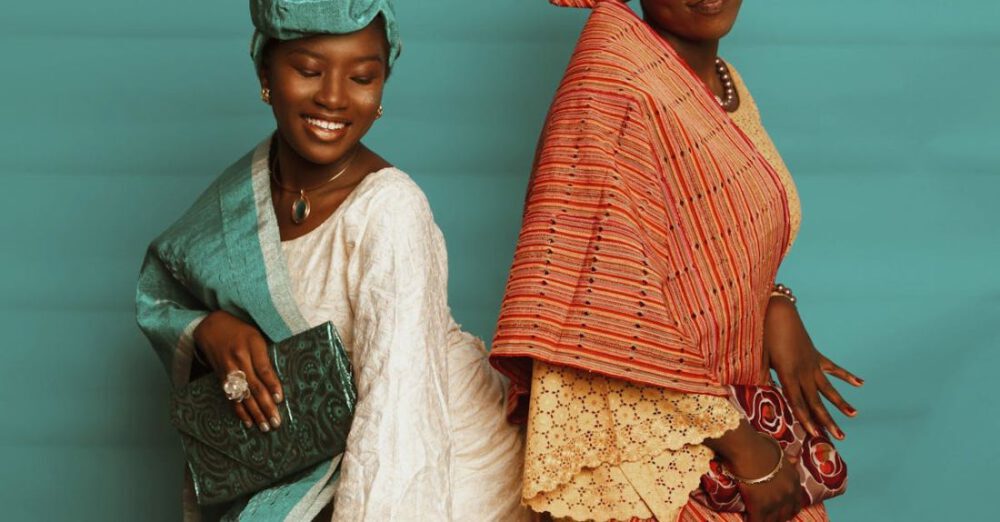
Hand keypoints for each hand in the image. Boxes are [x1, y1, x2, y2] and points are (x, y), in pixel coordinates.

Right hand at [193, 310, 283, 431]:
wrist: (211, 326)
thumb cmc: (241, 331)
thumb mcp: (257, 336)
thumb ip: (266, 356)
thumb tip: (277, 381)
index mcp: (251, 346)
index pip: (263, 369)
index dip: (272, 384)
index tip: (280, 399)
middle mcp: (238, 359)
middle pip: (254, 386)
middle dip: (266, 406)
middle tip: (276, 422)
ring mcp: (228, 370)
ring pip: (243, 395)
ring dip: (255, 413)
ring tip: (265, 426)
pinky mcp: (221, 377)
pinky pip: (231, 397)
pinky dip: (240, 411)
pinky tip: (248, 422)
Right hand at [739, 453, 802, 521]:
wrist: (746, 449)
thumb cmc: (759, 445)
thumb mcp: (779, 451)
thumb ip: (788, 459)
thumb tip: (795, 459)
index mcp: (794, 480)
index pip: (796, 503)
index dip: (788, 509)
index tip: (780, 510)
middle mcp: (788, 493)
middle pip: (786, 515)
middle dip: (778, 517)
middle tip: (769, 517)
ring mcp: (775, 501)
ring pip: (773, 521)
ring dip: (766, 521)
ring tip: (759, 519)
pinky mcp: (760, 505)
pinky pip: (758, 521)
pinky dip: (752, 521)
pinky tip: (747, 520)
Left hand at [763, 297, 862, 439]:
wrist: (779, 312)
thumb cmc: (764, 334)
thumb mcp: (759, 357)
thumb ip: (762, 375)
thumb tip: (763, 390)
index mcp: (788, 374)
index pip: (798, 402)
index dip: (806, 419)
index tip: (815, 435)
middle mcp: (804, 372)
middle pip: (816, 401)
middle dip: (827, 421)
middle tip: (840, 437)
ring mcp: (812, 364)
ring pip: (829, 388)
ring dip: (841, 403)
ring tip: (854, 415)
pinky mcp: (816, 355)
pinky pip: (833, 368)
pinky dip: (846, 375)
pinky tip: (860, 383)